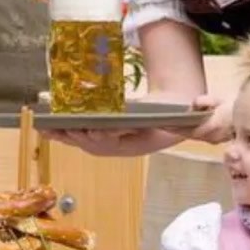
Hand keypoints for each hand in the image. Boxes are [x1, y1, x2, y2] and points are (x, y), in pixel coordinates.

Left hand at [44, 95, 231, 156]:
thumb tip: (206, 102)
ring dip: (61, 133)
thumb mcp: (193, 110)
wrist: (170, 123)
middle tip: (61, 125)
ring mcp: (106, 145)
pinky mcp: (96, 138)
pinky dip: (59, 130)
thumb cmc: (178, 114)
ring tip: (43, 125)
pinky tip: (44, 125)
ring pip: (80, 140)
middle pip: (93, 141)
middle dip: (76, 133)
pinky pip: (75, 136)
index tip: (96, 128)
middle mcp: (119, 147)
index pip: (120, 139)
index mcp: (139, 141)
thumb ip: (202, 108)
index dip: (106, 134)